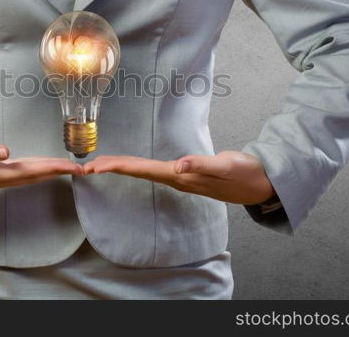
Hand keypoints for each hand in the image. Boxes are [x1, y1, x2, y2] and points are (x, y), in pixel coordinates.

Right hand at [0, 144, 82, 206]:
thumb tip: (6, 151)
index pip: (28, 171)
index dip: (51, 168)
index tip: (72, 166)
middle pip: (32, 175)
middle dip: (57, 170)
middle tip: (82, 168)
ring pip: (26, 176)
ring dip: (47, 171)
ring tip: (68, 168)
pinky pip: (16, 175)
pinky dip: (32, 171)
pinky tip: (40, 169)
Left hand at [82, 151, 274, 204]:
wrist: (262, 183)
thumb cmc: (246, 174)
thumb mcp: (228, 167)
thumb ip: (204, 165)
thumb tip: (179, 165)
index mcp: (183, 177)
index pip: (144, 170)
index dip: (120, 167)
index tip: (97, 167)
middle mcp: (178, 178)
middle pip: (139, 172)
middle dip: (113, 168)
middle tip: (86, 167)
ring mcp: (182, 177)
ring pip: (145, 171)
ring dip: (123, 168)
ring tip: (101, 165)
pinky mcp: (187, 172)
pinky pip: (155, 170)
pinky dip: (139, 166)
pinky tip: (132, 166)